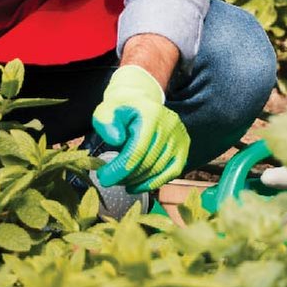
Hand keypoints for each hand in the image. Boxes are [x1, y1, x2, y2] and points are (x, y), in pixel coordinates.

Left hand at [90, 65, 189, 192]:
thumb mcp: (107, 110)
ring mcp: (179, 137)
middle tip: (110, 181)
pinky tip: (138, 185)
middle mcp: (170, 125)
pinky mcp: (183, 147)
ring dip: (138, 182)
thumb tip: (116, 140)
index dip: (120, 168)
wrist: (141, 101)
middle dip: (126, 177)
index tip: (104, 178)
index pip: (137, 150)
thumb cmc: (122, 109)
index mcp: (151, 115)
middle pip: (148, 162)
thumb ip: (105, 122)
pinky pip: (171, 172)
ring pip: (159, 170)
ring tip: (121, 182)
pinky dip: (154, 183)